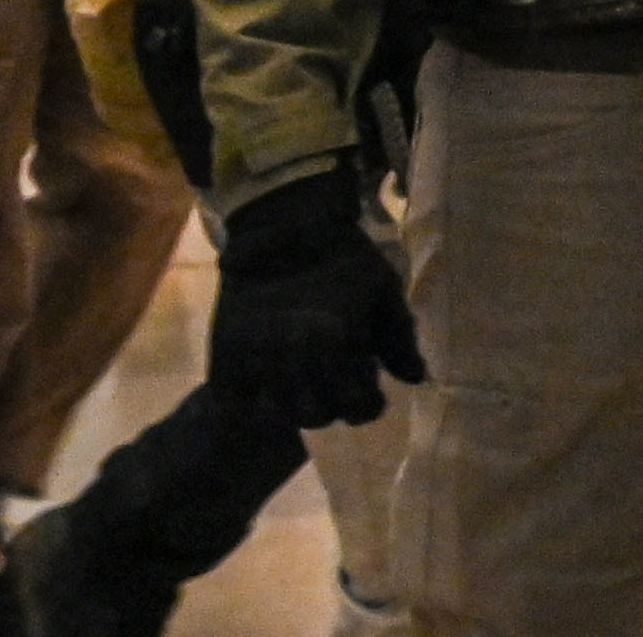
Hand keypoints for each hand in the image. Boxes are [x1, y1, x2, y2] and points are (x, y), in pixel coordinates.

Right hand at [206, 174, 423, 429]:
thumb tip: (416, 379)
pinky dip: (250, 405)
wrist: (284, 223)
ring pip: (276, 417)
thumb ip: (399, 337)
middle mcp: (296, 360)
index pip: (357, 409)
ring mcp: (257, 361)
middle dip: (331, 405)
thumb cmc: (343, 256)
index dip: (367, 406)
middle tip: (334, 381)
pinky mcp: (225, 356)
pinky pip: (233, 405)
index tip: (368, 392)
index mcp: (340, 344)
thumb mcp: (383, 287)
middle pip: (316, 417)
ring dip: (292, 407)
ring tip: (302, 383)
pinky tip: (267, 385)